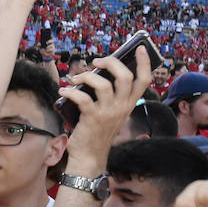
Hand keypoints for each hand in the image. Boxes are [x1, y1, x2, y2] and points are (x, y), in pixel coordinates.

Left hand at [58, 44, 153, 166]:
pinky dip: (70, 91)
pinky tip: (64, 91)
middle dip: (111, 62)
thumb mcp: (109, 114)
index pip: (143, 81)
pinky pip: (82, 97)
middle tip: (97, 61)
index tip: (139, 48)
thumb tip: (97, 73)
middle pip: (125, 76)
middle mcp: (121, 107)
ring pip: (104, 84)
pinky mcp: (92, 118)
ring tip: (75, 79)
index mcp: (128, 105)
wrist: (88, 158)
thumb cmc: (96, 133)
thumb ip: (109, 96)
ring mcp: (108, 113)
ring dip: (87, 76)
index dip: (144, 62)